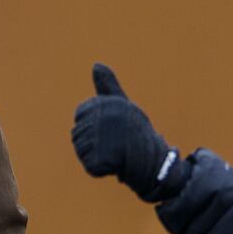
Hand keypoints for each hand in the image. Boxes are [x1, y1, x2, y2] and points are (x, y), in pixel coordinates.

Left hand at [70, 64, 185, 201]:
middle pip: (77, 133)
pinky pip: (89, 164)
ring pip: (80, 149)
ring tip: (115, 152)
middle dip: (92, 141)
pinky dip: (99, 168)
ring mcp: (103, 140)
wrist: (155, 159)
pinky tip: (115, 164)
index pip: (80, 115)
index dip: (92, 124)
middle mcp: (105, 119)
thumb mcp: (122, 105)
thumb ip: (107, 86)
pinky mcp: (102, 160)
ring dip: (94, 155)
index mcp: (107, 104)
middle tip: (115, 143)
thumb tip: (96, 65)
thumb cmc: (135, 131)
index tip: (111, 127)